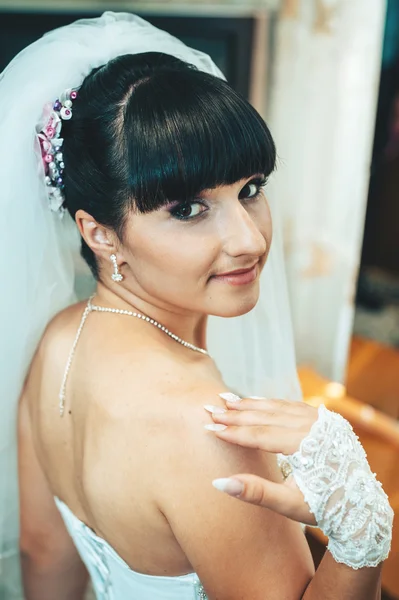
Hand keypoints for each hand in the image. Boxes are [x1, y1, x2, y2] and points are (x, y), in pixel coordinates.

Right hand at [206, 395, 318, 524]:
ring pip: (278, 407)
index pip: (260, 434)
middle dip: (236, 413)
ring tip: (226, 399)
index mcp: (307, 444)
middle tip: (210, 407)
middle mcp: (315, 425)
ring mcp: (321, 418)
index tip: (209, 428)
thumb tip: (219, 483)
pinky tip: (253, 401)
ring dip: (250, 404)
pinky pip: (290, 406)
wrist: (361, 504)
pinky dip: (269, 403)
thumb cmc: (325, 507)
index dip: (233, 432)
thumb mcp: (289, 505)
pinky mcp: (323, 418)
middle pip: (266, 415)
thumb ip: (255, 492)